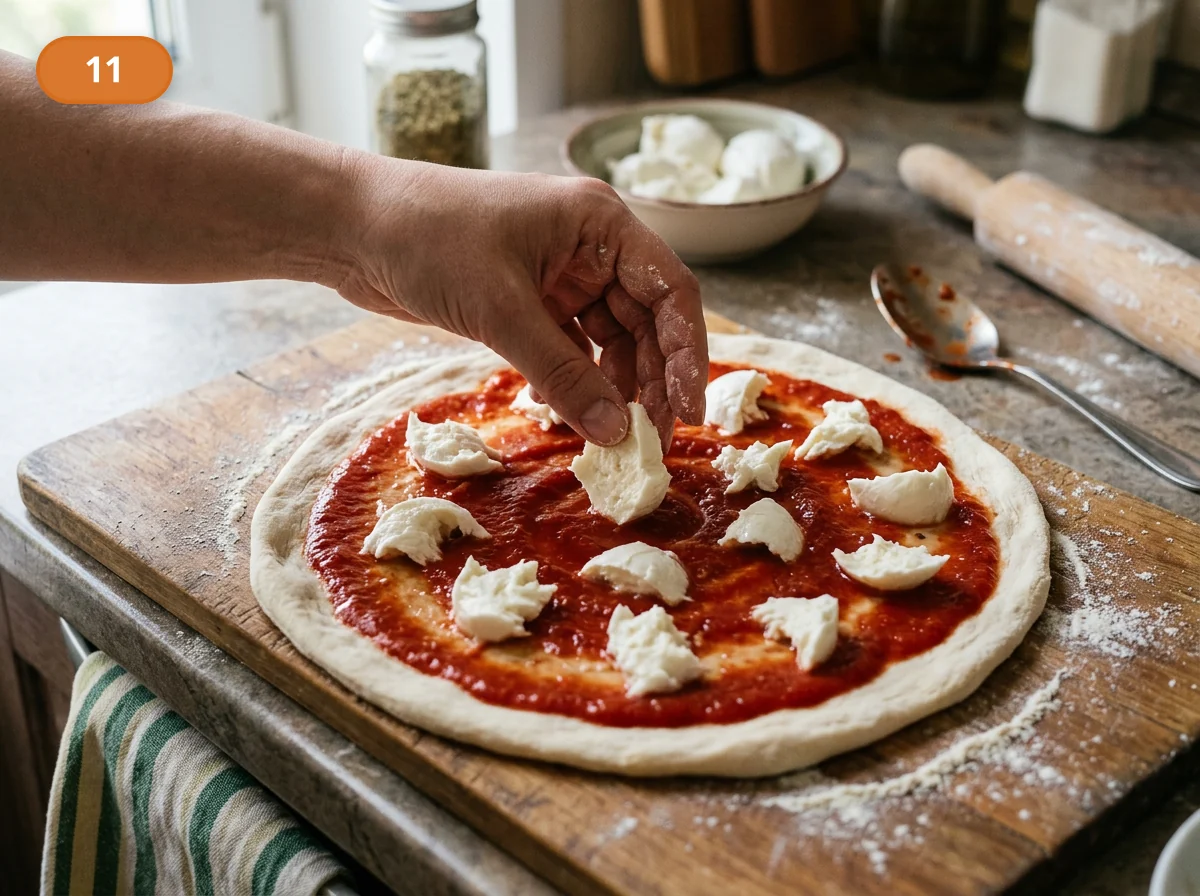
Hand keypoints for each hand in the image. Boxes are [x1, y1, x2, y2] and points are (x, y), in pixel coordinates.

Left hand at [333, 159, 707, 447]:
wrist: (352, 226)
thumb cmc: (427, 239)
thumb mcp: (502, 311)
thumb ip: (564, 374)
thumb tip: (617, 433)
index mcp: (600, 223)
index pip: (672, 291)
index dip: (688, 355)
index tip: (687, 414)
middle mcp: (590, 246)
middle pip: (647, 322)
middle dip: (653, 382)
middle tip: (651, 443)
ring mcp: (560, 273)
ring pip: (611, 340)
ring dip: (616, 388)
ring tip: (614, 438)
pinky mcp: (530, 300)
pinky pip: (572, 349)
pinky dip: (575, 382)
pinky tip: (570, 416)